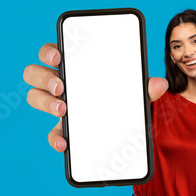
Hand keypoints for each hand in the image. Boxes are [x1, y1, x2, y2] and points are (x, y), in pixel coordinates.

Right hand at [23, 43, 168, 151]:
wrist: (123, 132)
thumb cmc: (121, 100)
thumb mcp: (132, 93)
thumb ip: (144, 88)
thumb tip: (161, 84)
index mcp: (75, 68)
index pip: (53, 52)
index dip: (49, 51)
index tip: (58, 57)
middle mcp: (61, 84)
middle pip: (34, 73)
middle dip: (43, 77)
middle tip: (62, 86)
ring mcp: (58, 106)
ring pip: (35, 97)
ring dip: (44, 102)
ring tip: (63, 109)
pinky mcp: (63, 130)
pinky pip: (51, 133)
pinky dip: (55, 138)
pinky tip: (65, 143)